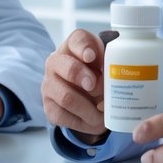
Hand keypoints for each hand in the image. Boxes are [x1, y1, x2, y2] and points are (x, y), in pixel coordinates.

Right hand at [41, 29, 108, 143]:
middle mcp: (55, 63)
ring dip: (89, 108)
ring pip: (67, 98)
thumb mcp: (104, 61)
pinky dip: (83, 122)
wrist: (81, 91)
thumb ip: (109, 62)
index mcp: (72, 46)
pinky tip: (94, 121)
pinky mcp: (49, 108)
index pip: (77, 40)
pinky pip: (64, 117)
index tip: (92, 56)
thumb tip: (113, 77)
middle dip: (84, 78)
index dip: (84, 48)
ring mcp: (49, 86)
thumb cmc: (95, 72)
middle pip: (68, 68)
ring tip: (103, 113)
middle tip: (96, 87)